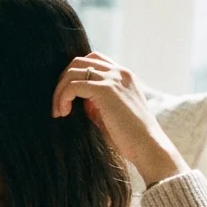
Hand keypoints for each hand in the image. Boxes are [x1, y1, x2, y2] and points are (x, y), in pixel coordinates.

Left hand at [51, 51, 188, 186]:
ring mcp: (113, 78)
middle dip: (63, 81)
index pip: (93, 59)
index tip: (67, 97)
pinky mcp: (106, 90)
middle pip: (79, 61)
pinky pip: (73, 85)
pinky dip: (63, 97)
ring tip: (59, 112)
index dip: (74, 75)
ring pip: (73, 71)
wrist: (148, 147)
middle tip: (58, 104)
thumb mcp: (109, 113)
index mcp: (123, 76)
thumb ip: (94, 101)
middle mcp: (119, 72)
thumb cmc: (129, 137)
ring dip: (59, 91)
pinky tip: (64, 113)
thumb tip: (74, 98)